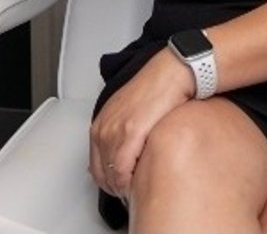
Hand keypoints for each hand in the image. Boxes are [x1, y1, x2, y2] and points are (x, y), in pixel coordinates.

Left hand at [89, 48, 194, 197]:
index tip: (120, 188)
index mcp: (100, 124)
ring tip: (137, 191)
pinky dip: (130, 181)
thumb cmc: (156, 89)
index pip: (95, 166)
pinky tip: (139, 183)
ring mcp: (115, 131)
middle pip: (101, 173)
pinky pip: (123, 169)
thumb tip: (121, 158)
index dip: (108, 182)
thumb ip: (120, 133)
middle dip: (115, 187)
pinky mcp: (131, 133)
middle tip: (130, 194)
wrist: (172, 73)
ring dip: (123, 187)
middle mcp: (103, 128)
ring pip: (112, 174)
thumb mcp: (128, 111)